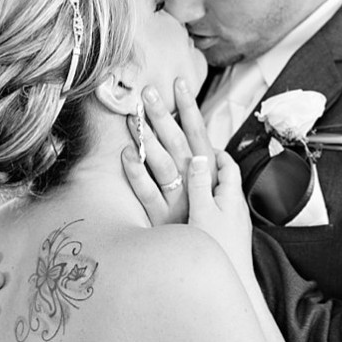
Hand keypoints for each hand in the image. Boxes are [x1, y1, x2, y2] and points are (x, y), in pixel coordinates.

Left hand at [121, 78, 217, 224]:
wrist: (212, 258)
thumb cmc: (211, 219)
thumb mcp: (215, 189)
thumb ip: (207, 165)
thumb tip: (206, 143)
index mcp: (209, 171)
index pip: (198, 131)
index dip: (188, 106)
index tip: (179, 82)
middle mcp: (195, 182)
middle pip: (177, 142)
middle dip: (163, 115)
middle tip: (148, 91)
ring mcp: (178, 200)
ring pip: (162, 164)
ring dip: (147, 139)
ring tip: (133, 117)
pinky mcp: (161, 218)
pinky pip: (147, 192)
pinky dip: (137, 173)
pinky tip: (126, 154)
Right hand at [186, 151, 252, 278]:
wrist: (233, 282)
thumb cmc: (219, 249)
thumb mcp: (203, 212)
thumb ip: (200, 185)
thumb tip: (198, 158)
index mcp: (232, 196)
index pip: (229, 164)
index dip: (214, 152)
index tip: (197, 145)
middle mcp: (236, 206)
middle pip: (225, 178)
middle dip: (209, 166)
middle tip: (191, 159)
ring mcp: (234, 221)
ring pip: (220, 194)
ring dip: (207, 184)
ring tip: (189, 180)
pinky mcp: (228, 234)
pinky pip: (217, 210)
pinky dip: (206, 202)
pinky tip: (193, 209)